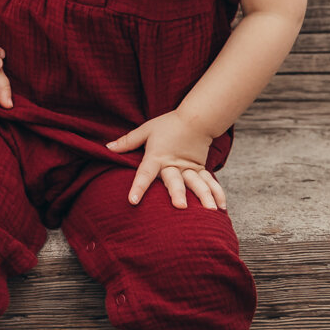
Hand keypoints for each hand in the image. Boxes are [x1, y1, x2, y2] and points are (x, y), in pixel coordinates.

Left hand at [106, 111, 225, 209]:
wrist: (195, 118)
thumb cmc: (167, 125)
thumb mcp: (145, 130)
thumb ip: (127, 141)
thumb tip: (107, 147)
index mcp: (157, 156)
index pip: (145, 173)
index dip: (138, 187)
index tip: (133, 200)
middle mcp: (173, 164)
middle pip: (175, 180)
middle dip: (178, 193)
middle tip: (181, 206)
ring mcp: (189, 168)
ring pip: (196, 183)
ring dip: (203, 196)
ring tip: (210, 211)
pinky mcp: (200, 169)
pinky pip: (209, 182)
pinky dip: (217, 193)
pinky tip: (221, 207)